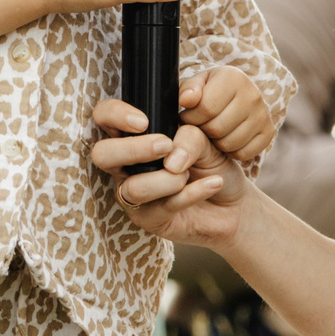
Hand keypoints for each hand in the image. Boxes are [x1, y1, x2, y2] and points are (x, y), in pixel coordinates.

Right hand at [89, 104, 247, 247]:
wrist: (233, 203)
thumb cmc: (211, 164)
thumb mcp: (206, 139)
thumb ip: (188, 136)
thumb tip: (171, 157)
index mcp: (132, 136)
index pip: (104, 117)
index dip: (114, 115)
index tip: (143, 122)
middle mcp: (125, 165)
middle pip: (102, 155)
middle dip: (133, 149)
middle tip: (164, 146)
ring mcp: (133, 195)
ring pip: (134, 188)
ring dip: (169, 179)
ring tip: (190, 173)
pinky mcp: (150, 220)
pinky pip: (165, 205)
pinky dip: (194, 192)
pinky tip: (214, 183)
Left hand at [180, 66, 276, 163]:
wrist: (239, 96)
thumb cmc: (212, 89)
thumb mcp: (198, 84)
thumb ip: (188, 89)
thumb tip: (185, 100)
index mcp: (233, 78)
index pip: (206, 108)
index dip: (190, 117)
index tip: (187, 115)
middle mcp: (252, 95)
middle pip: (216, 129)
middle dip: (202, 130)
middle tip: (201, 124)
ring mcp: (263, 115)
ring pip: (229, 144)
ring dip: (215, 142)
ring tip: (213, 130)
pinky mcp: (268, 133)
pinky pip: (243, 154)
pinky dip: (231, 151)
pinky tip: (227, 137)